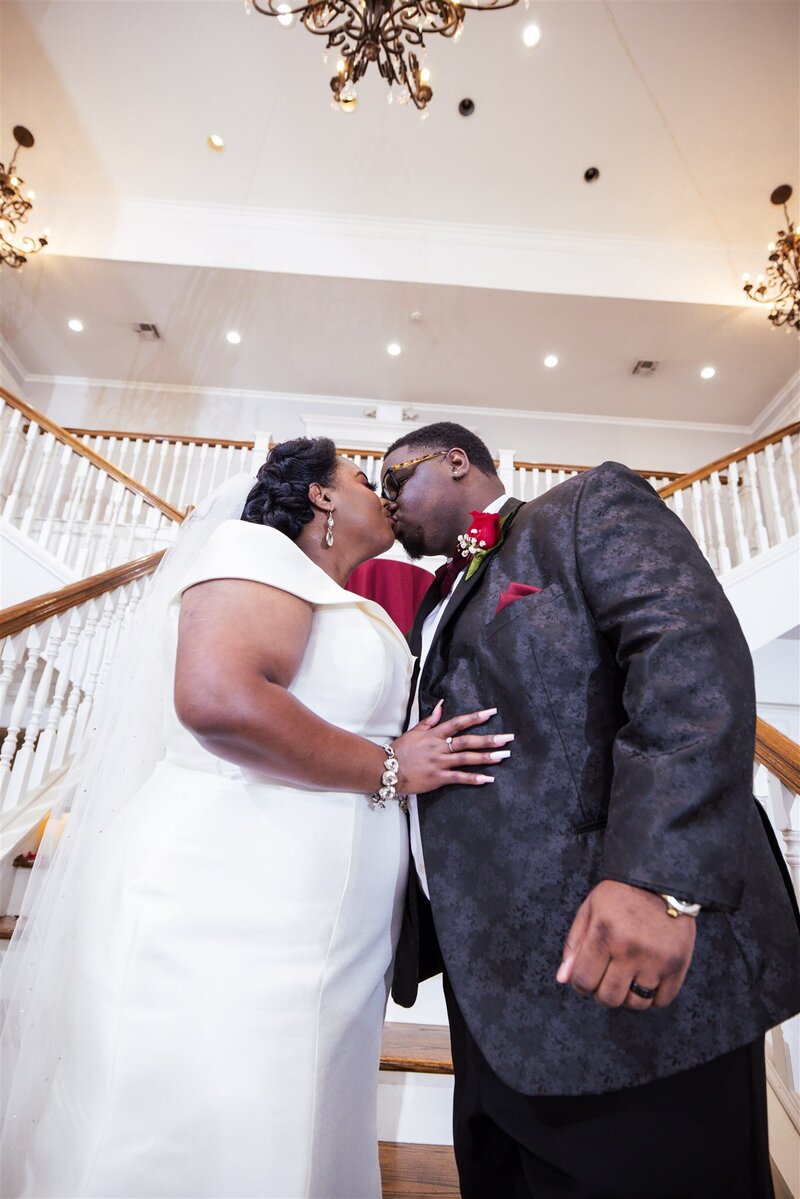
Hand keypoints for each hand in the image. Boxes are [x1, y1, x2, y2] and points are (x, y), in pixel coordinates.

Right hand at [394, 701, 512, 794]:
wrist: (386, 769)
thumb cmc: (400, 750)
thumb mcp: (415, 731)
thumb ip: (431, 720)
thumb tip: (442, 705)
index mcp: (434, 734)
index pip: (458, 723)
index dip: (476, 717)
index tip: (492, 713)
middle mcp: (439, 747)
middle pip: (468, 741)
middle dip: (489, 739)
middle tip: (508, 738)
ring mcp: (439, 762)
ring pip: (466, 758)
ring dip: (486, 757)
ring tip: (503, 756)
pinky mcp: (438, 777)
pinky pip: (459, 777)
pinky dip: (473, 778)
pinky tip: (488, 779)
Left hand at [556, 880, 695, 1009]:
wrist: (662, 879)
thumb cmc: (621, 894)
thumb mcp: (590, 909)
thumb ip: (574, 944)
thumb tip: (564, 978)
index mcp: (604, 934)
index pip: (583, 981)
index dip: (581, 983)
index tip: (587, 976)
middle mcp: (630, 950)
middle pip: (609, 997)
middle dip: (602, 993)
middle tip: (607, 977)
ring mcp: (656, 960)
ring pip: (636, 1003)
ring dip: (628, 996)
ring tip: (627, 978)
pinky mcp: (678, 964)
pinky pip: (662, 1001)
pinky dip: (653, 997)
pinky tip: (647, 979)